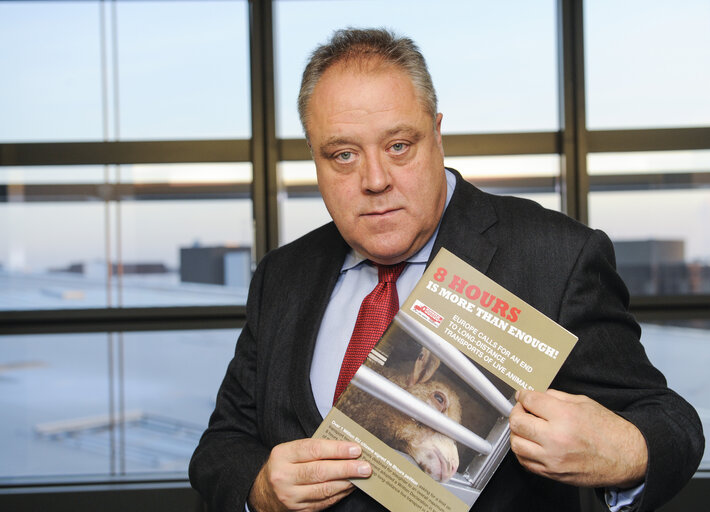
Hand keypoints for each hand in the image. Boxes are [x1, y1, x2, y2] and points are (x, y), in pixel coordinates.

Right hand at [247, 438, 371, 511]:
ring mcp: (290, 496)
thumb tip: (345, 448)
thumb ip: (313, 449)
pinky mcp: (298, 510)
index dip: (337, 450)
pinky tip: (349, 487)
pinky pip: (324, 502)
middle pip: (320, 472)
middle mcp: (284, 476)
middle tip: (365, 467)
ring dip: (346, 483)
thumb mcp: (290, 451)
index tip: (356, 449)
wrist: (263, 492)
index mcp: (282, 455)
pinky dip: (339, 494)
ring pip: (324, 490)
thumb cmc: (283, 466)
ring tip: (361, 477)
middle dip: (346, 469)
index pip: (313, 450)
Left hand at [509, 389, 647, 487]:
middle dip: (517, 411)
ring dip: (517, 432)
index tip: (523, 396)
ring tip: (526, 427)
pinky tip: (530, 443)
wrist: (626, 457)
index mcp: (565, 416)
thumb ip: (556, 397)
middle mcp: (556, 438)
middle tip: (523, 409)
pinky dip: (523, 450)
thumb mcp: (584, 403)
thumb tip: (536, 395)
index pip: (530, 401)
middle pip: (517, 422)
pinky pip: (524, 461)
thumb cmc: (608, 431)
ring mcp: (552, 458)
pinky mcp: (552, 473)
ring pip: (516, 443)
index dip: (523, 395)